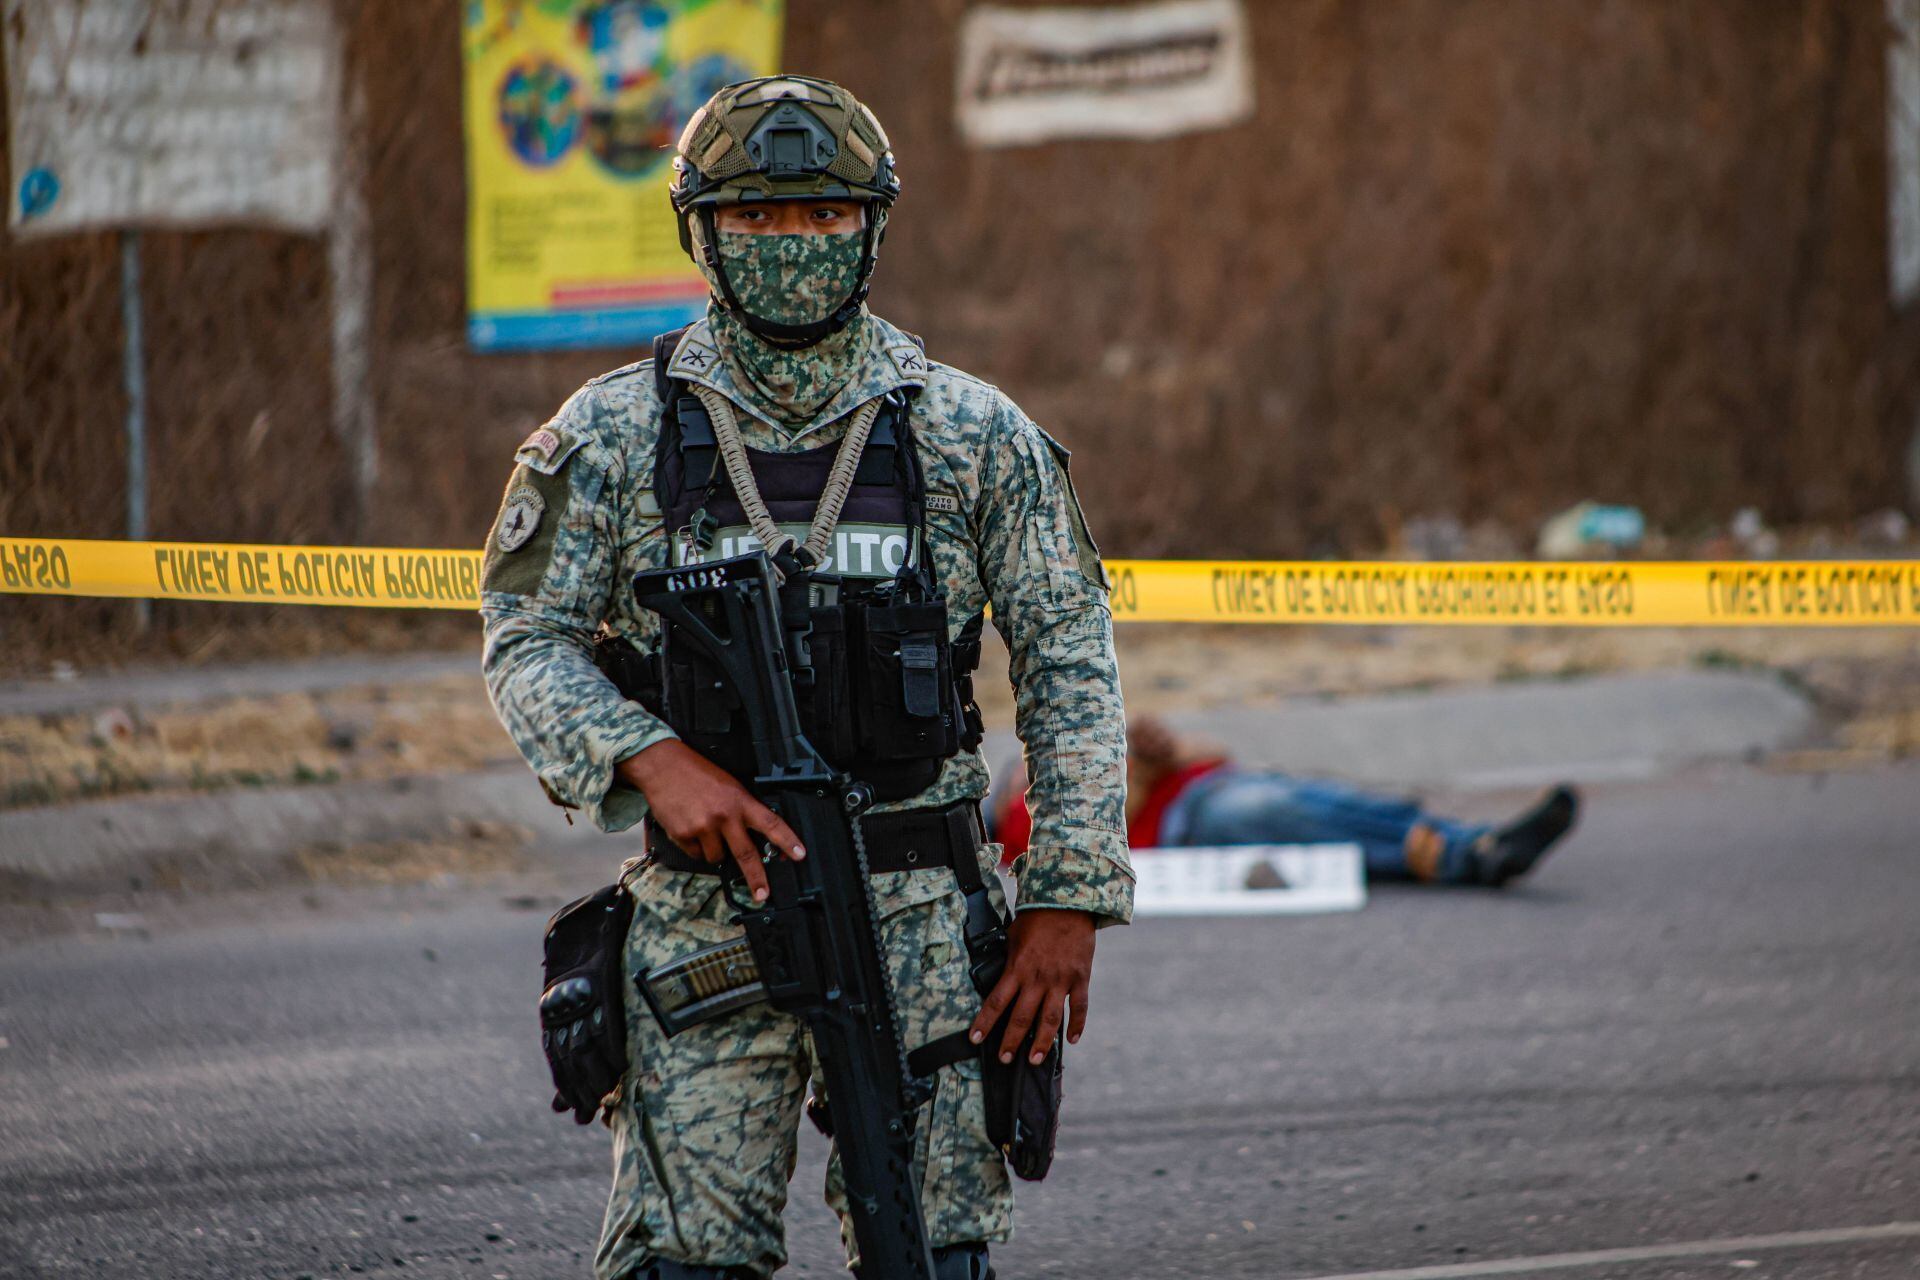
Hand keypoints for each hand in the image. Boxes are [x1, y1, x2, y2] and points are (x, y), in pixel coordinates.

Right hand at [617, 739, 803, 901]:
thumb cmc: (697, 774)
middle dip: (756, 878)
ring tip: (706, 828)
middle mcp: (724, 815)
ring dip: (715, 851)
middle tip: (763, 894)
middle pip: (746, 854)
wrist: (663, 766)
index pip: (770, 823)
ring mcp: (703, 827)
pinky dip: (696, 848)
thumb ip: (742, 810)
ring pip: (717, 857)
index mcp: (739, 800)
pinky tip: (691, 828)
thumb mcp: (729, 786)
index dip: (787, 840)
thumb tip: (754, 838)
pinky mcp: (684, 835)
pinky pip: (696, 855)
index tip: (799, 854)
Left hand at [968, 909, 1095, 1064]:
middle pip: (1021, 1018)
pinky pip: (1079, 1007)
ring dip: (1042, 1043)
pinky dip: (1077, 1025)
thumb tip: (995, 976)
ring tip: (1034, 1060)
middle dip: (1011, 1042)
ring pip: (1050, 1019)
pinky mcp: (1080, 978)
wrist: (1067, 902)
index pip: (995, 1002)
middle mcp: (1037, 978)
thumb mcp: (1013, 936)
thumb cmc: (1036, 918)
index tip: (975, 1040)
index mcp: (1017, 968)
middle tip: (1004, 1060)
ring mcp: (1060, 980)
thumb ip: (1007, 960)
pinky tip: (1073, 1040)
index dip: (984, 1023)